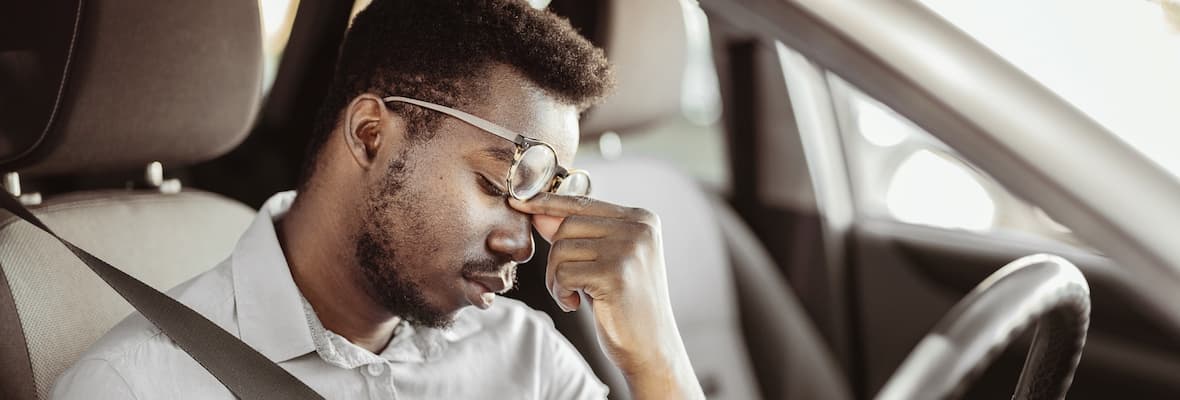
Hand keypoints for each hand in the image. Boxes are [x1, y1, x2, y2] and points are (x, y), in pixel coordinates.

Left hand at [508, 193, 703, 399]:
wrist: (651, 348)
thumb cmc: (625, 305)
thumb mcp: (604, 262)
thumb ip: (578, 234)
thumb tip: (538, 211)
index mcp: (641, 219)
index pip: (583, 202)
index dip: (548, 203)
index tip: (518, 201)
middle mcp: (639, 227)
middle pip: (567, 225)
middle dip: (555, 258)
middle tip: (566, 286)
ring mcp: (629, 249)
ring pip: (561, 249)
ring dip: (556, 278)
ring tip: (574, 297)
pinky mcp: (616, 273)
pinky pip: (563, 272)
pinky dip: (560, 292)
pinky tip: (576, 305)